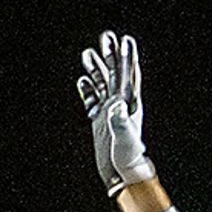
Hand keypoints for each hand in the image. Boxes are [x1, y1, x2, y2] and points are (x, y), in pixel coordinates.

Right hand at [78, 32, 151, 194]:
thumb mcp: (126, 139)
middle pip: (114, 74)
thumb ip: (121, 122)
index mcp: (129, 105)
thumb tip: (116, 105)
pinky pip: (92, 102)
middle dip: (110, 55)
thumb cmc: (128, 159)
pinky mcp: (99, 123)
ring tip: (88, 53)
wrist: (123, 176)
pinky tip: (82, 81)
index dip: (127, 57)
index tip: (126, 39)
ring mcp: (109, 113)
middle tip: (105, 36)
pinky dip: (87, 91)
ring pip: (101, 85)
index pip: (128, 75)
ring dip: (96, 69)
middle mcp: (120, 105)